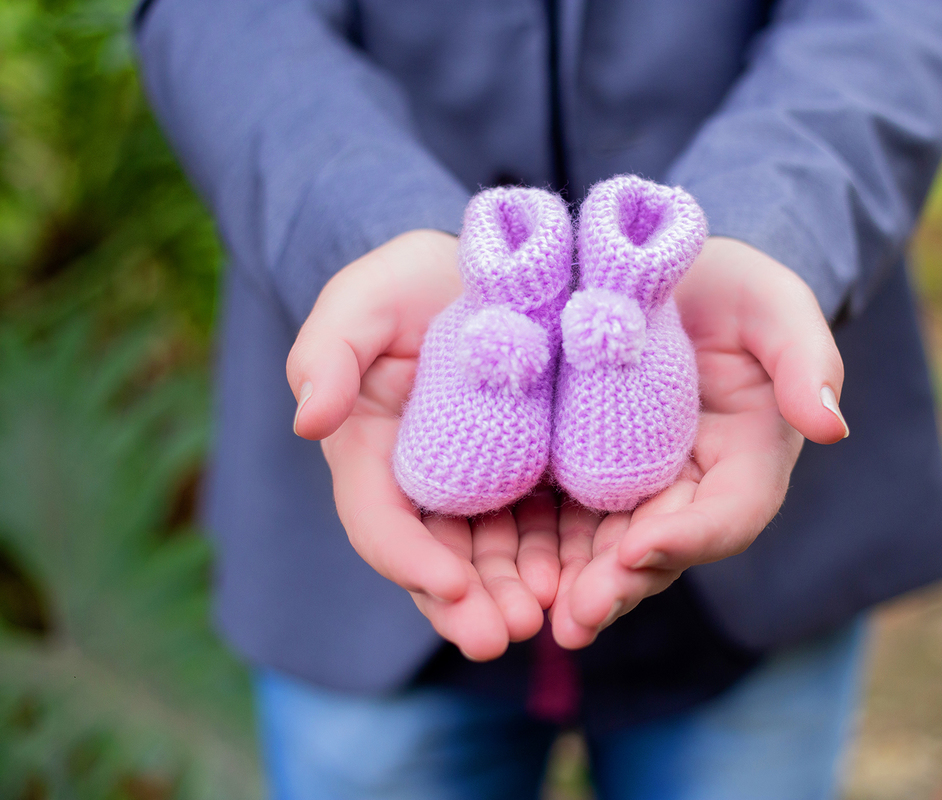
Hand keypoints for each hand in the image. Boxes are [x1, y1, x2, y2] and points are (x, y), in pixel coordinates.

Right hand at [287, 230, 558, 660]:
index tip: (449, 584)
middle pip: (437, 561)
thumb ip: (327, 353)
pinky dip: (555, 560)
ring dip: (512, 596)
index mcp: (372, 458)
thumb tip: (309, 422)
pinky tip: (579, 579)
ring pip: (491, 560)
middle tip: (500, 637)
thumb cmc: (407, 287)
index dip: (409, 560)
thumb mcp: (360, 303)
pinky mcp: (531, 480)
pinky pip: (541, 530)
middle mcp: (423, 489)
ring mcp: (479, 491)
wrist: (480, 273)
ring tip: (543, 621)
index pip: (380, 523)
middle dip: (464, 605)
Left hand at [550, 236, 847, 648]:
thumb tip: (831, 427)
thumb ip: (806, 359)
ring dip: (581, 587)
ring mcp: (636, 488)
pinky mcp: (586, 475)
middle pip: (664, 549)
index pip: (730, 514)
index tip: (640, 547)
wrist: (660, 270)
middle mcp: (692, 488)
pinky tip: (511, 575)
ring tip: (545, 615)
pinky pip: (568, 523)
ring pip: (612, 550)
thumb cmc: (732, 288)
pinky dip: (546, 552)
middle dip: (624, 584)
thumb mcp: (775, 307)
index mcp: (747, 459)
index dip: (690, 537)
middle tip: (579, 615)